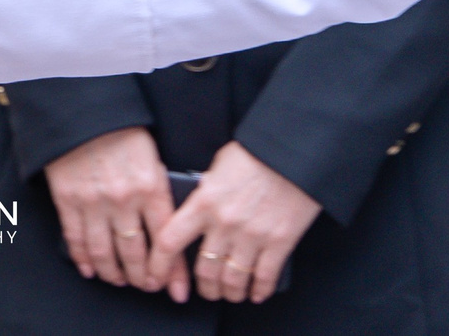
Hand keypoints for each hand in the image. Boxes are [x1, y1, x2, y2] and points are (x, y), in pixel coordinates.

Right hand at [45, 127, 172, 289]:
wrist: (82, 111)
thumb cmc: (121, 132)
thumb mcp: (152, 157)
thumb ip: (159, 191)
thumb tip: (170, 226)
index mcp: (151, 187)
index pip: (166, 240)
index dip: (172, 271)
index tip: (176, 289)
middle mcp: (124, 200)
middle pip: (135, 254)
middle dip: (143, 277)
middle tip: (147, 286)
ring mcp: (94, 203)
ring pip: (105, 253)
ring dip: (114, 273)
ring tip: (120, 280)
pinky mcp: (68, 201)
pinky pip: (77, 239)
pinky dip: (83, 259)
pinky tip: (90, 269)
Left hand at [147, 141, 320, 305]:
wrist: (292, 154)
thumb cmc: (254, 155)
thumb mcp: (217, 167)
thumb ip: (204, 193)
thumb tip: (195, 212)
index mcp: (204, 201)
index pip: (170, 240)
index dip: (159, 265)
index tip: (156, 277)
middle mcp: (224, 223)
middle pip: (204, 270)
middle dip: (204, 287)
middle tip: (206, 289)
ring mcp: (252, 235)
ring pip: (232, 280)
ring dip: (229, 293)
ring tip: (230, 293)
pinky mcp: (280, 242)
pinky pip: (264, 277)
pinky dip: (259, 291)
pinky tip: (255, 294)